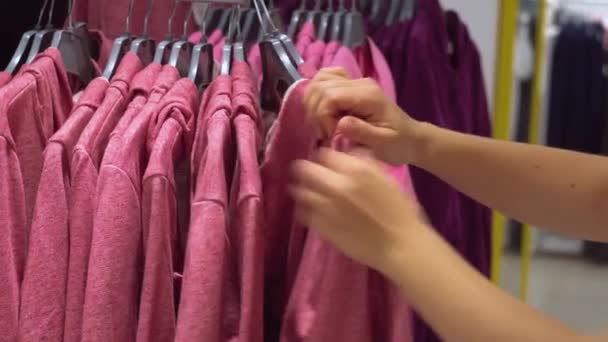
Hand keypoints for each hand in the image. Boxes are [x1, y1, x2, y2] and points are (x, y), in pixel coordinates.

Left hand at [289, 148, 428, 275]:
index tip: (326, 165)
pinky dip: (305, 210)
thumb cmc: (401, 212)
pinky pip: (303, 213)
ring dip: (303, 190)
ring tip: (310, 195)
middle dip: (307, 171)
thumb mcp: (387, 179)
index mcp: (355, 169)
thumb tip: (350, 155)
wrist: (400, 245)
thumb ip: (366, 164)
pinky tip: (314, 212)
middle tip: (312, 177)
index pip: (324, 154)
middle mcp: (336, 184)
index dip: (324, 159)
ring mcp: (325, 206)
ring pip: (300, 191)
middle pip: (305, 169)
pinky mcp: (320, 226)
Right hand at [304, 67, 420, 165]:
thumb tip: (339, 123)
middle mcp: (360, 83)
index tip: (330, 136)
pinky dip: (317, 94)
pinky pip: (325, 80)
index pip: (330, 96)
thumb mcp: (383, 143)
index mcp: (367, 96)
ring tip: (323, 124)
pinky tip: (323, 112)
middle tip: (325, 133)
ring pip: (319, 80)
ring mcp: (354, 82)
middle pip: (321, 86)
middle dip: (316, 112)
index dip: (322, 116)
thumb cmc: (398, 144)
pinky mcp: (350, 86)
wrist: (411, 138)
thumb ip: (362, 132)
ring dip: (314, 103)